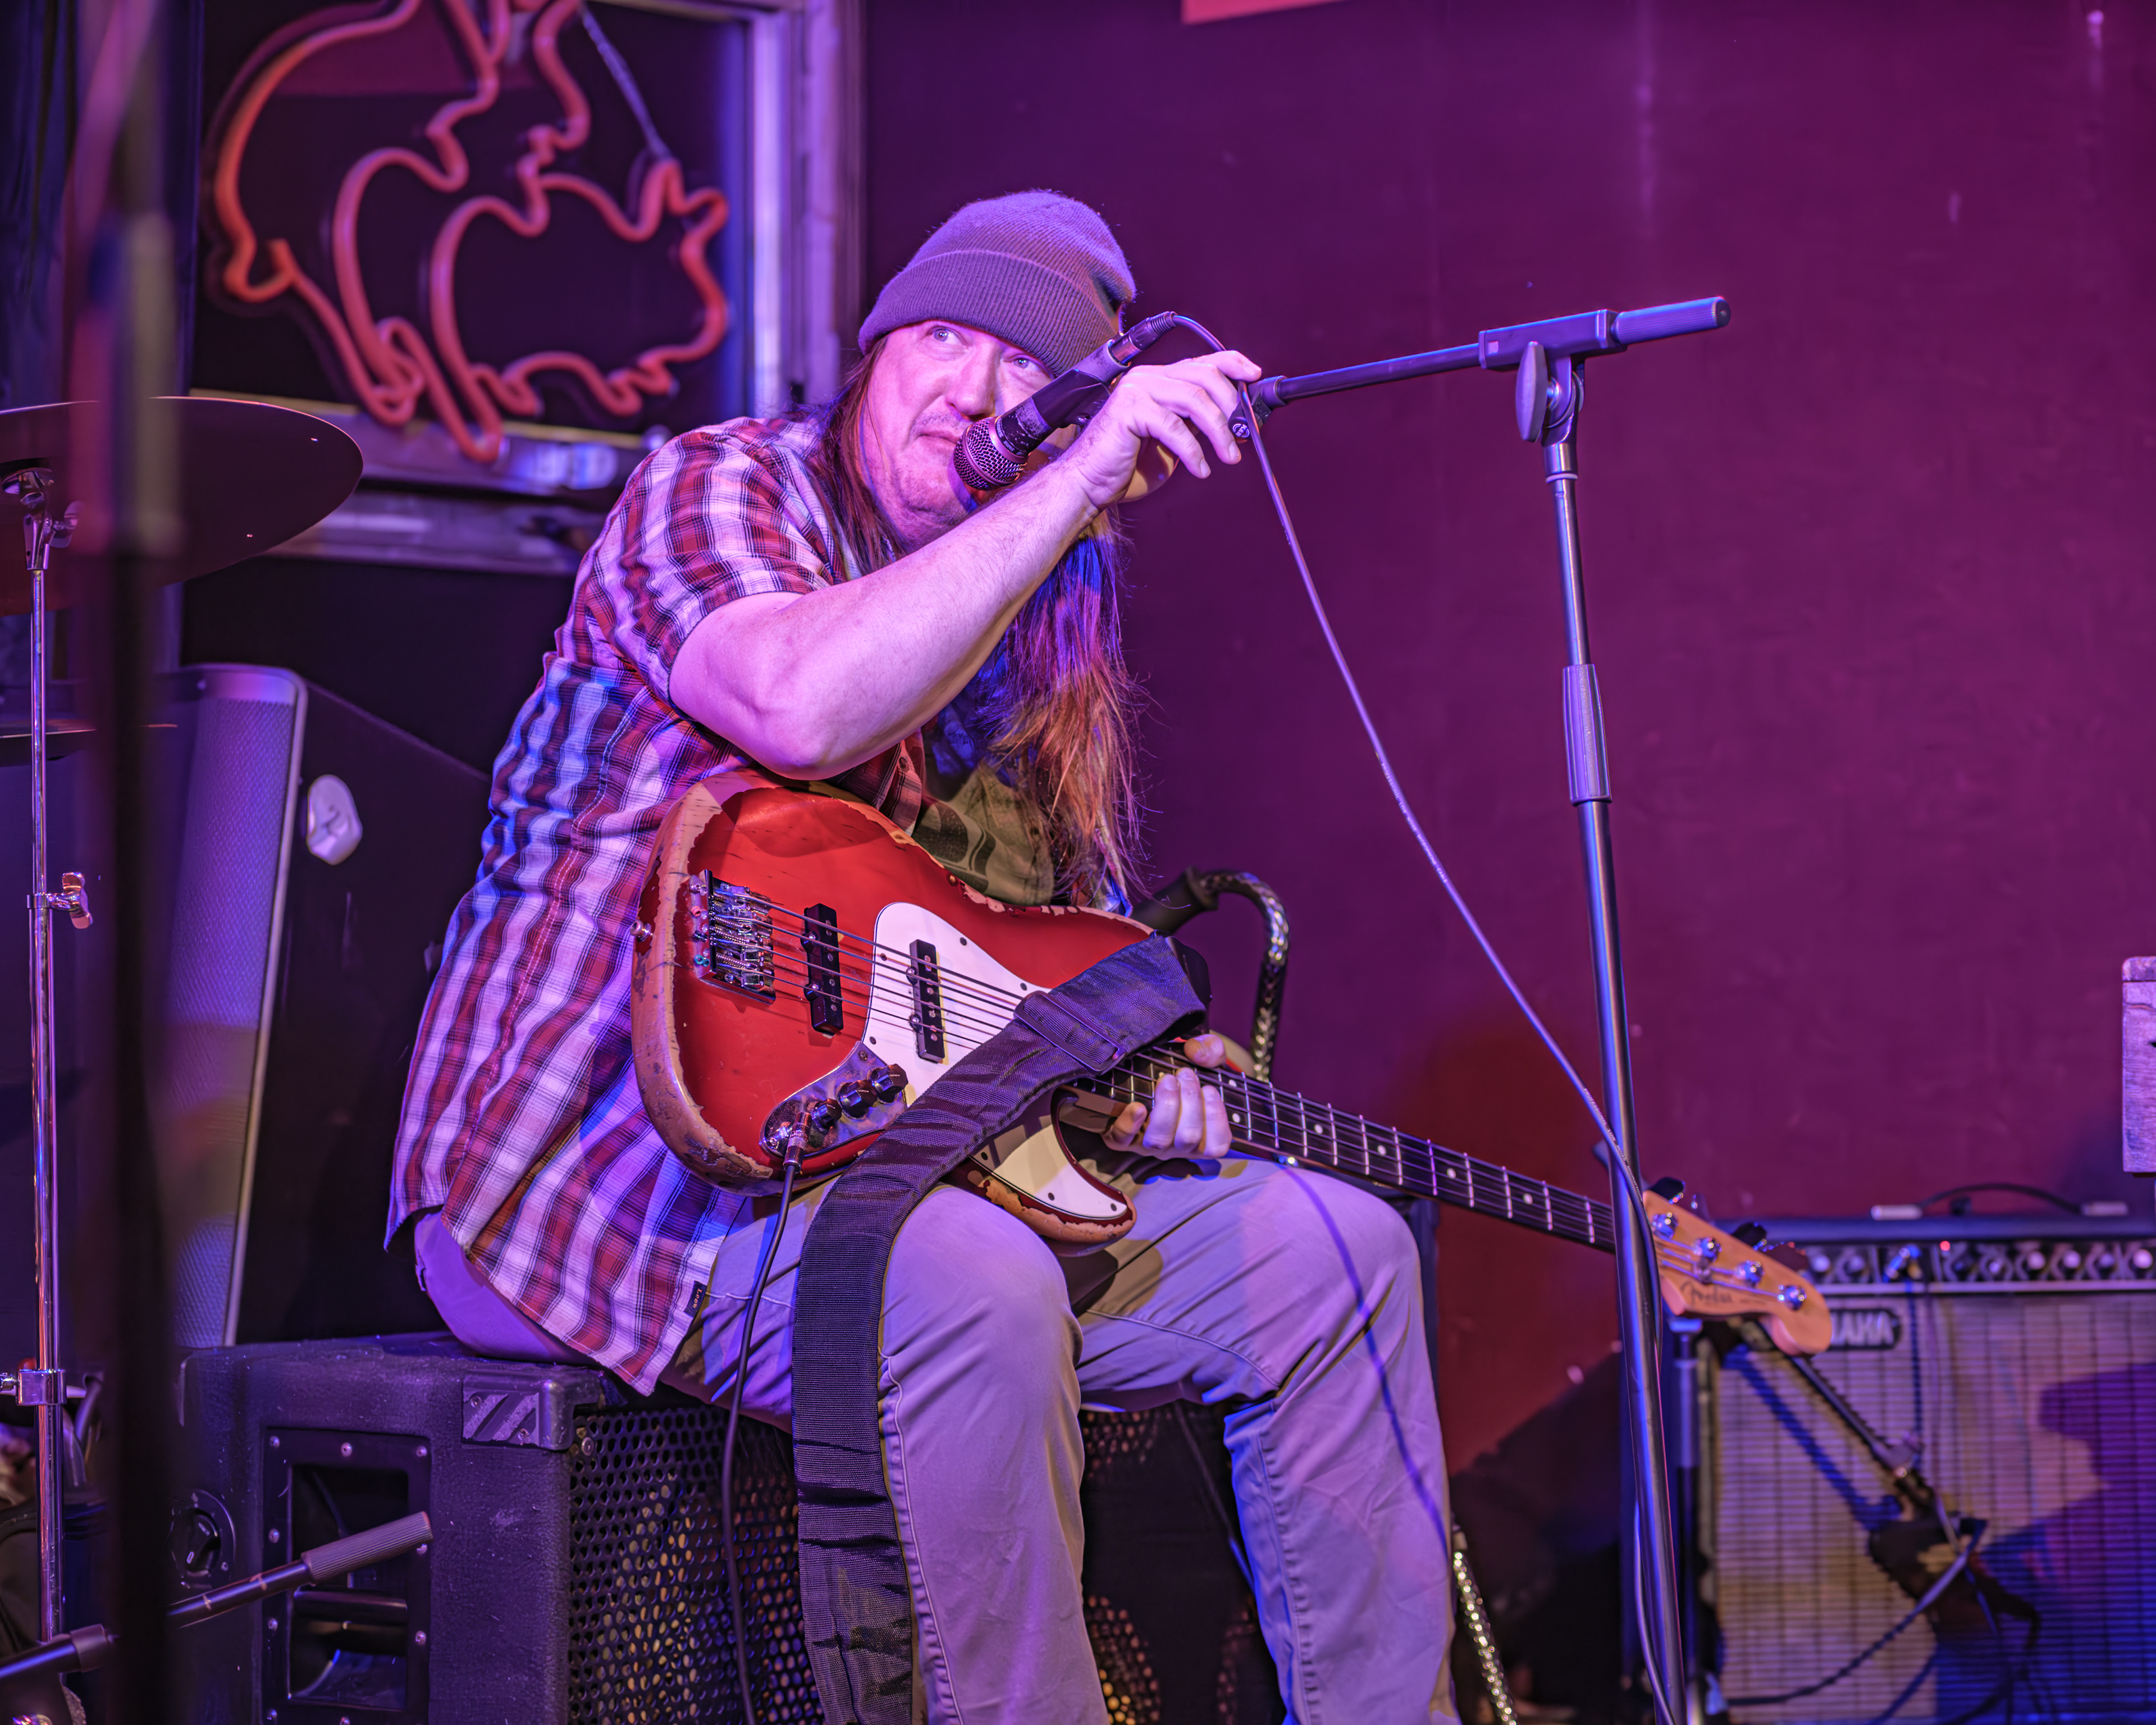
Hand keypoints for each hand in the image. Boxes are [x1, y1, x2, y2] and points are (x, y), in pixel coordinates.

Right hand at [1056, 351, 1261, 509]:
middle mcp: (1149, 377)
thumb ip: (1197, 423)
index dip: (1233, 364)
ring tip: (1230, 456)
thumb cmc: (1129, 465)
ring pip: (1194, 399)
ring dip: (1219, 430)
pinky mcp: (1128, 409)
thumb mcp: (1174, 439)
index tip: (1255, 376)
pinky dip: (1193, 451)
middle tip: (1244, 434)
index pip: (1203, 361)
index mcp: (1159, 379)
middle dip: (1232, 405)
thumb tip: (1236, 420)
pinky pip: (1174, 426)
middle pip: (1204, 376)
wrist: (1090, 483)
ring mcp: (1137, 389)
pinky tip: (1201, 469)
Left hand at [1103, 1033, 1236, 1158]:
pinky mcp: (1121, 1139)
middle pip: (1188, 1138)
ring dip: (1167, 1108)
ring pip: (1160, 1140)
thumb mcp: (1202, 1057)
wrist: (1139, 1074)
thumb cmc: (1178, 1074)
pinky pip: (1123, 1139)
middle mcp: (1176, 1145)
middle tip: (1185, 1074)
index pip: (1216, 1145)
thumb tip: (1198, 1054)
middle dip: (1190, 1103)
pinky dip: (1130, 1124)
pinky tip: (1137, 1106)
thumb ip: (1211, 1050)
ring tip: (1168, 1080)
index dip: (1216, 1120)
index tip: (1209, 1089)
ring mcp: (1148, 1144)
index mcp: (1200, 1135)